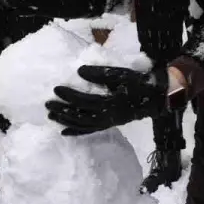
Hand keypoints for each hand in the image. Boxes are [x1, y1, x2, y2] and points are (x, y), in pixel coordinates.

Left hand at [47, 66, 167, 135]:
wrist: (156, 98)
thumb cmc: (137, 82)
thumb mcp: (121, 74)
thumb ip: (100, 73)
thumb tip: (80, 71)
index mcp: (109, 103)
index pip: (84, 100)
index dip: (69, 95)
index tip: (56, 89)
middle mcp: (107, 116)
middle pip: (79, 115)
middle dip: (62, 110)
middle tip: (48, 104)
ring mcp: (108, 122)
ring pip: (82, 124)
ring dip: (65, 120)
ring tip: (51, 115)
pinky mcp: (109, 124)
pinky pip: (89, 130)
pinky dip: (76, 132)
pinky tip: (64, 131)